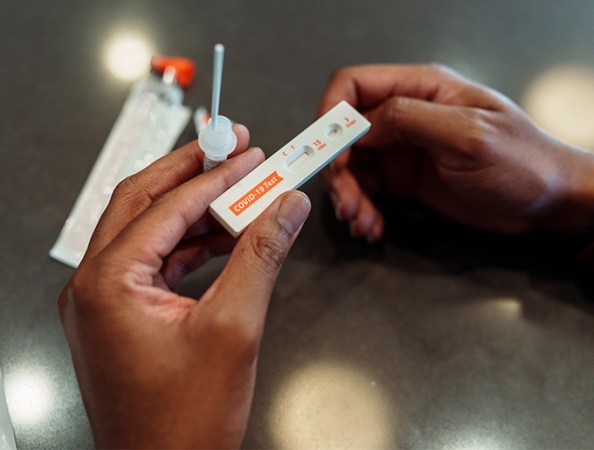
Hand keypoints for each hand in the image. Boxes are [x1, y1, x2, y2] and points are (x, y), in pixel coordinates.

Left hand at [58, 125, 310, 448]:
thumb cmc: (183, 422)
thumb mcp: (234, 328)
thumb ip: (261, 255)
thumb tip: (284, 207)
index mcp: (108, 282)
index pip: (170, 206)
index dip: (217, 176)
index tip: (250, 155)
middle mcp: (94, 285)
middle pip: (143, 201)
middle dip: (191, 171)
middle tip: (231, 147)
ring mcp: (103, 300)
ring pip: (148, 228)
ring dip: (193, 207)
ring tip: (237, 190)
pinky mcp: (120, 314)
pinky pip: (154, 260)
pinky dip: (189, 242)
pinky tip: (223, 235)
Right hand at [317, 64, 593, 240]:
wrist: (547, 201)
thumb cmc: (520, 161)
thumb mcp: (467, 135)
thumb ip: (409, 119)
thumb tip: (359, 125)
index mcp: (420, 89)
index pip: (353, 86)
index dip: (330, 116)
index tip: (330, 156)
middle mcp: (404, 116)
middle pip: (344, 134)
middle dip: (338, 170)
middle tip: (348, 204)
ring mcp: (402, 150)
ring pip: (350, 167)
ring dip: (348, 196)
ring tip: (362, 223)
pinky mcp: (404, 180)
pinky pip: (366, 192)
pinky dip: (362, 211)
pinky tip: (373, 228)